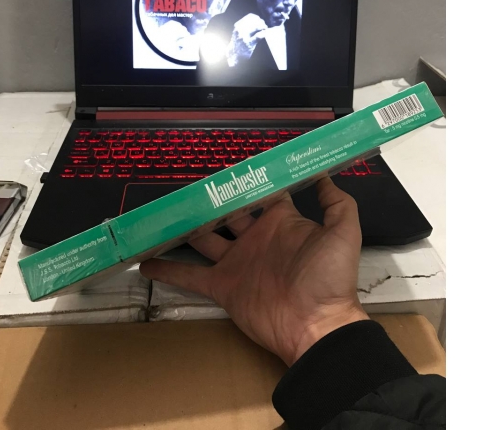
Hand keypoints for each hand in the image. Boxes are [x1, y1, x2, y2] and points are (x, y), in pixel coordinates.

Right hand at [139, 178, 368, 365]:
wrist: (316, 326)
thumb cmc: (329, 279)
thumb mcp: (343, 232)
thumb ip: (336, 202)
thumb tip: (324, 172)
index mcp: (282, 222)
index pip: (262, 193)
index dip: (247, 179)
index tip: (227, 163)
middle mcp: (256, 238)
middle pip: (227, 212)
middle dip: (210, 199)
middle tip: (186, 182)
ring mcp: (237, 263)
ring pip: (204, 239)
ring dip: (184, 227)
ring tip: (162, 213)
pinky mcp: (223, 287)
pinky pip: (190, 276)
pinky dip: (168, 270)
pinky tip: (145, 261)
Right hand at [226, 13, 267, 65]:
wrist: (234, 55)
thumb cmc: (238, 43)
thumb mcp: (239, 32)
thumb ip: (246, 25)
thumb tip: (258, 20)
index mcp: (238, 26)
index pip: (250, 17)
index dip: (257, 18)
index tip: (260, 20)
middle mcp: (240, 30)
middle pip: (254, 21)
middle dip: (261, 22)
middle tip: (264, 26)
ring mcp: (244, 37)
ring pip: (256, 27)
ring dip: (263, 27)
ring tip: (265, 29)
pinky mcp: (249, 43)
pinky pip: (258, 36)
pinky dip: (263, 33)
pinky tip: (265, 33)